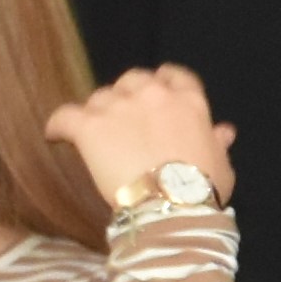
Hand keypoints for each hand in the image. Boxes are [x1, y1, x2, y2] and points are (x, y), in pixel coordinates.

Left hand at [49, 65, 240, 207]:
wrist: (171, 205)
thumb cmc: (202, 188)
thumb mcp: (221, 163)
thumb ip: (217, 142)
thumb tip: (224, 131)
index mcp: (189, 101)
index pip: (174, 75)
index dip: (163, 82)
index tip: (158, 94)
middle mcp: (153, 94)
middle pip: (132, 80)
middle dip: (127, 95)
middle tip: (125, 120)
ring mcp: (119, 107)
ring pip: (100, 97)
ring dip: (99, 112)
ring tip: (97, 135)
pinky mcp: (90, 126)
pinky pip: (65, 116)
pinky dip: (59, 125)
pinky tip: (56, 136)